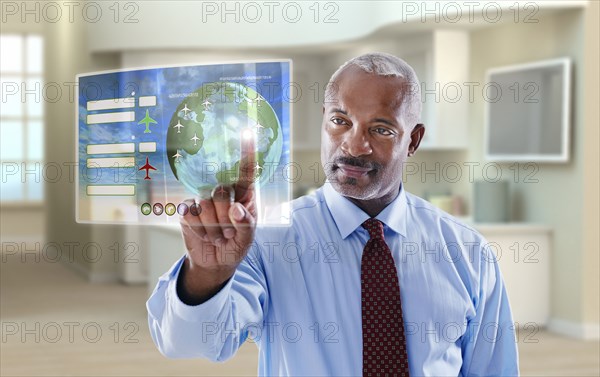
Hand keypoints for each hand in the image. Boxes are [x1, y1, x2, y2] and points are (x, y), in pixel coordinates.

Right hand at [177, 131, 256, 303]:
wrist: (215, 262)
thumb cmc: (237, 245)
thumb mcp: (249, 238)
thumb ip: (246, 224)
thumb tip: (236, 209)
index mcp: (244, 194)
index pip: (246, 170)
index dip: (246, 152)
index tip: (246, 133)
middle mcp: (223, 192)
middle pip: (221, 190)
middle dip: (225, 217)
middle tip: (229, 232)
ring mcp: (204, 199)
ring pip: (205, 204)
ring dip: (213, 227)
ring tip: (219, 236)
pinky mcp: (188, 210)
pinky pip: (191, 215)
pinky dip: (200, 230)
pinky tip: (204, 235)